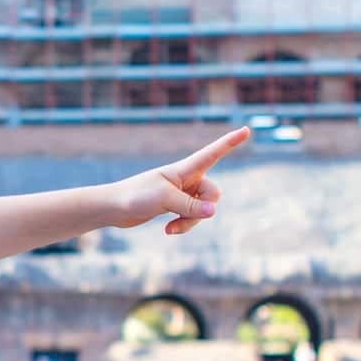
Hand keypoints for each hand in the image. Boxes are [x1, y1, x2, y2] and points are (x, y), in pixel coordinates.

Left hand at [108, 127, 250, 234]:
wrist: (113, 208)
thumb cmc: (136, 196)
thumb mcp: (165, 200)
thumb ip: (191, 206)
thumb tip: (214, 212)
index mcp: (184, 169)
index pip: (213, 153)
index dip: (230, 142)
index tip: (247, 130)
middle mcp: (186, 179)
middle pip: (213, 194)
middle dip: (204, 209)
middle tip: (182, 215)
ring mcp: (182, 193)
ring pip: (203, 210)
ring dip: (190, 222)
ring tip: (170, 228)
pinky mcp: (175, 206)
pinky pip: (192, 217)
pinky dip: (184, 225)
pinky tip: (168, 230)